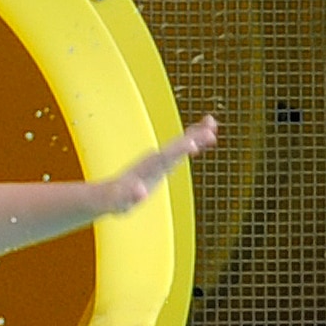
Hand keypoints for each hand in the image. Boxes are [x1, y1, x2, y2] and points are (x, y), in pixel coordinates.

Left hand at [101, 114, 219, 214]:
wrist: (111, 194)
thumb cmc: (116, 199)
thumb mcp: (121, 201)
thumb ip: (130, 196)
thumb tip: (140, 192)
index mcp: (147, 166)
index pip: (166, 157)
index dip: (178, 151)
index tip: (193, 145)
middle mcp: (155, 158)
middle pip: (176, 145)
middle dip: (193, 138)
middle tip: (211, 130)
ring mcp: (160, 159)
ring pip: (181, 143)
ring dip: (197, 134)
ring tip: (214, 124)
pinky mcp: (164, 163)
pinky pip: (182, 149)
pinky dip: (195, 141)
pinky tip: (208, 138)